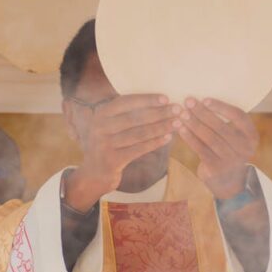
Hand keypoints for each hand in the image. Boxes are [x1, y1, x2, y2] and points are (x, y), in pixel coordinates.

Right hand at [67, 94, 179, 209]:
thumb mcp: (111, 126)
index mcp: (101, 113)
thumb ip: (126, 114)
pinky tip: (168, 138)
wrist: (94, 173)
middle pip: (136, 117)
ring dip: (161, 127)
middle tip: (178, 110)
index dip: (147, 99)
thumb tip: (158, 102)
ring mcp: (105, 144)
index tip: (166, 98)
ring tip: (177, 123)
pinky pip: (139, 149)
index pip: (127, 101)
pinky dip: (155, 143)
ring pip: (140, 133)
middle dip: (160, 113)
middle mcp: (100, 127)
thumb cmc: (110, 144)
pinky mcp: (112, 160)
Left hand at [178, 98, 258, 198]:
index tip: (205, 99)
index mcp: (252, 136)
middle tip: (188, 101)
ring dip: (194, 124)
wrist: (229, 183)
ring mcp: (231, 160)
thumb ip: (226, 123)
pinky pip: (201, 149)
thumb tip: (201, 101)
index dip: (221, 107)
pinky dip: (189, 138)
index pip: (239, 116)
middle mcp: (244, 149)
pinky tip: (181, 129)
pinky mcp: (216, 168)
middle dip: (202, 112)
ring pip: (209, 138)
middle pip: (221, 127)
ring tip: (182, 114)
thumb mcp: (235, 138)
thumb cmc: (228, 151)